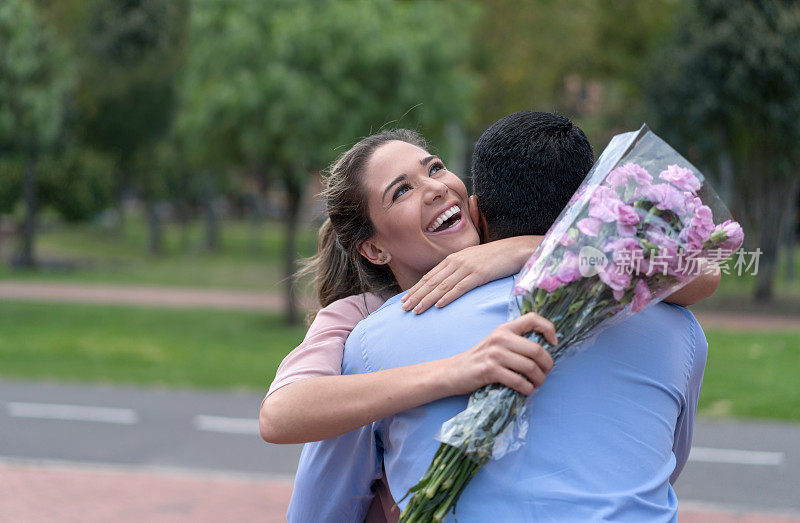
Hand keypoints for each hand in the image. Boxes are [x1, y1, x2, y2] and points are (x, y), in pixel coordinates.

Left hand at [401, 235, 542, 313]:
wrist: (515, 249)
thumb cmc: (495, 258)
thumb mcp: (472, 261)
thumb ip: (459, 271)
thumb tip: (447, 285)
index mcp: (453, 259)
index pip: (429, 276)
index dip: (416, 289)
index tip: (404, 300)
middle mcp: (456, 262)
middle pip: (432, 282)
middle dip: (416, 296)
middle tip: (403, 308)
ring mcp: (467, 267)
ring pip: (442, 286)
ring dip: (427, 299)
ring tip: (416, 310)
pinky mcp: (479, 274)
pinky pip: (461, 287)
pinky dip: (448, 296)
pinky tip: (439, 305)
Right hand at [443, 312, 557, 395]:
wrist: (454, 372)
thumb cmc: (480, 359)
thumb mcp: (497, 343)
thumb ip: (515, 342)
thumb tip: (544, 351)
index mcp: (504, 329)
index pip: (533, 318)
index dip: (549, 329)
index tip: (553, 343)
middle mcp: (500, 338)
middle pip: (537, 350)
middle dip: (547, 365)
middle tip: (545, 373)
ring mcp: (494, 354)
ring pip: (530, 367)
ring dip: (539, 380)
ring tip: (537, 384)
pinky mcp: (490, 371)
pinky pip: (518, 381)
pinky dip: (527, 388)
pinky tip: (527, 390)